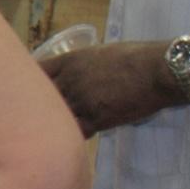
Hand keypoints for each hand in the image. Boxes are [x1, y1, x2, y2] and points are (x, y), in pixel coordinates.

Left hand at [42, 40, 172, 134]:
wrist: (157, 71)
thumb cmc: (134, 57)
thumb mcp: (99, 53)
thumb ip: (81, 65)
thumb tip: (76, 74)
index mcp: (69, 61)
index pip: (37, 73)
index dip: (32, 81)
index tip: (31, 87)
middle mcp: (69, 81)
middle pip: (39, 96)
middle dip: (38, 104)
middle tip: (38, 112)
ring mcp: (81, 101)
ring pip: (55, 116)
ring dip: (54, 122)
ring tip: (52, 128)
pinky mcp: (96, 120)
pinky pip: (75, 131)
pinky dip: (73, 134)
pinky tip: (74, 135)